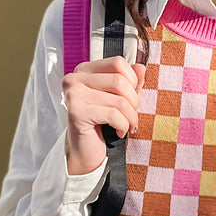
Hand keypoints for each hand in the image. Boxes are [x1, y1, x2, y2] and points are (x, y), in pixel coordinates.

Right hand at [63, 55, 143, 175]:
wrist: (86, 152)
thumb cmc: (102, 124)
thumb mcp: (119, 99)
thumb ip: (130, 82)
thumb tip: (141, 67)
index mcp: (84, 71)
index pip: (117, 62)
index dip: (132, 80)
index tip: (130, 97)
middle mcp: (75, 79)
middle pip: (119, 80)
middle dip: (133, 101)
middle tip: (131, 115)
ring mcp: (73, 95)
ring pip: (119, 100)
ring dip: (130, 116)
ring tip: (127, 125)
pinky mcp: (77, 113)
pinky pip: (113, 115)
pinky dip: (123, 126)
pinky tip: (119, 132)